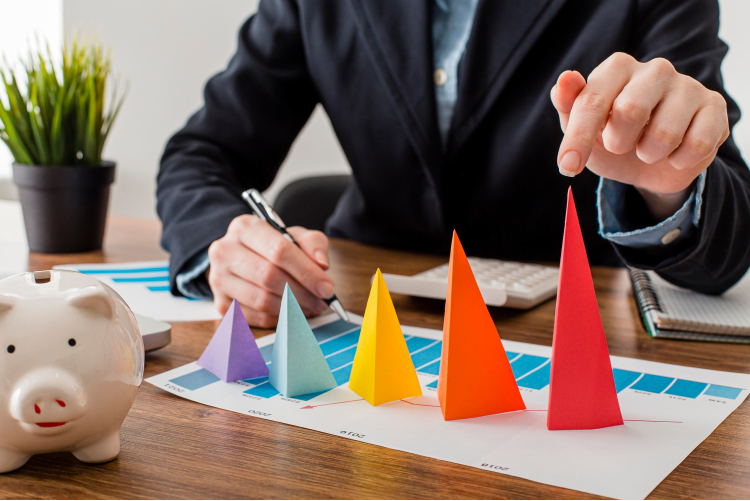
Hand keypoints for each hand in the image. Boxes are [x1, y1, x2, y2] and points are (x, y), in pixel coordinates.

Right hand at [207, 215, 332, 326]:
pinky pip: (254, 317)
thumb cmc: (272, 246)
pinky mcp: (221, 303)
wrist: (243, 257)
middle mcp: (225, 251)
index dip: (307, 272)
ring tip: (311, 308)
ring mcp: (219, 278)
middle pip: (269, 277)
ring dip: (292, 309)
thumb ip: (313, 244)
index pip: (279, 251)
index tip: (327, 288)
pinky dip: (278, 319)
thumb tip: (322, 265)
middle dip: (301, 293)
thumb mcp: (294, 236)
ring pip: (261, 300)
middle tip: (322, 301)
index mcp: (245, 227)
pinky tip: (293, 314)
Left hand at [551, 53, 728, 219]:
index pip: (593, 100)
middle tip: (620, 145)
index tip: (567, 166)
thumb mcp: (582, 128)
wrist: (650, 164)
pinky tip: (675, 153)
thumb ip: (568, 106)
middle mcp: (655, 69)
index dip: (579, 138)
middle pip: (630, 111)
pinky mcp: (714, 107)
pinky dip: (678, 161)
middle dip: (618, 143)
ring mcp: (688, 86)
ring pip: (664, 135)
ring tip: (648, 148)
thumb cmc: (611, 137)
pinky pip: (696, 145)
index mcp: (617, 68)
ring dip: (649, 155)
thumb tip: (564, 79)